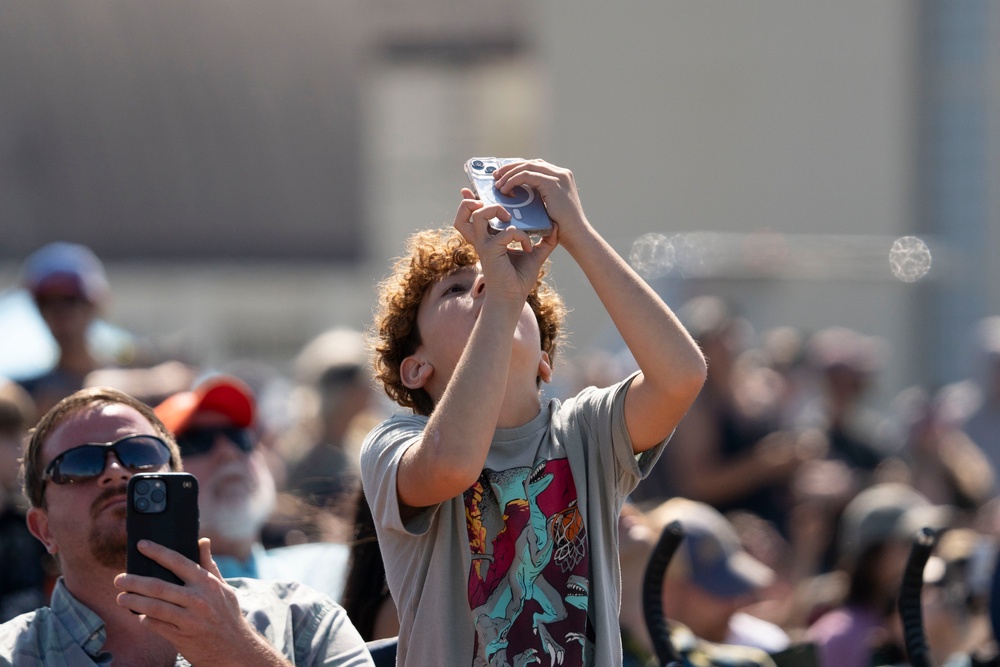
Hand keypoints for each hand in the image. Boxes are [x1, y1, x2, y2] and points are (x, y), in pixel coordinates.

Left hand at [115, 538, 288, 665]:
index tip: (142, 545)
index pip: (178, 561)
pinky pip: (155, 625)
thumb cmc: (227, 615)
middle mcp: (198, 599)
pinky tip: (139, 615)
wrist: (235, 649)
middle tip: (119, 579)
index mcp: (207, 583)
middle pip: (158, 587)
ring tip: (121, 598)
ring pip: (153, 607)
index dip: (158, 552)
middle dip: (134, 582)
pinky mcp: (180, 636)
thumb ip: (209, 565)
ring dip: (133, 602)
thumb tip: (203, 540)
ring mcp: (188, 619)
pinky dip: (144, 619)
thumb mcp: (223, 588)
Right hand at [453, 191, 557, 304]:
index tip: (474, 190)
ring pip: (478, 215)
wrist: (513, 298)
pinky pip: (505, 232)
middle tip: (497, 202)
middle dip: (475, 200)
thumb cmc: (519, 278)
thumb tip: (556, 227)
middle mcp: (483, 238)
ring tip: (510, 218)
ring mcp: (484, 244)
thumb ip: (544, 239)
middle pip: (466, 212)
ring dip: (495, 209)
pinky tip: (528, 246)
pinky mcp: (490, 251)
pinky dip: (520, 235)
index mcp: (489, 236)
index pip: (475, 214)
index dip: (472, 201)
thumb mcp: (535, 254)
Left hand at [492, 160, 585, 242]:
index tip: (503, 175)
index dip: (518, 169)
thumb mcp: (549, 206)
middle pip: (530, 163)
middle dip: (510, 168)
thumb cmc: (562, 227)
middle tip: (496, 176)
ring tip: (498, 185)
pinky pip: (526, 175)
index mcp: (562, 176)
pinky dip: (513, 180)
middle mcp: (561, 173)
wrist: (576, 235)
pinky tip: (505, 189)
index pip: (536, 166)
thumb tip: (518, 192)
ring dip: (509, 174)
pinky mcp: (552, 183)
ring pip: (526, 167)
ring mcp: (558, 176)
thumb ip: (539, 195)